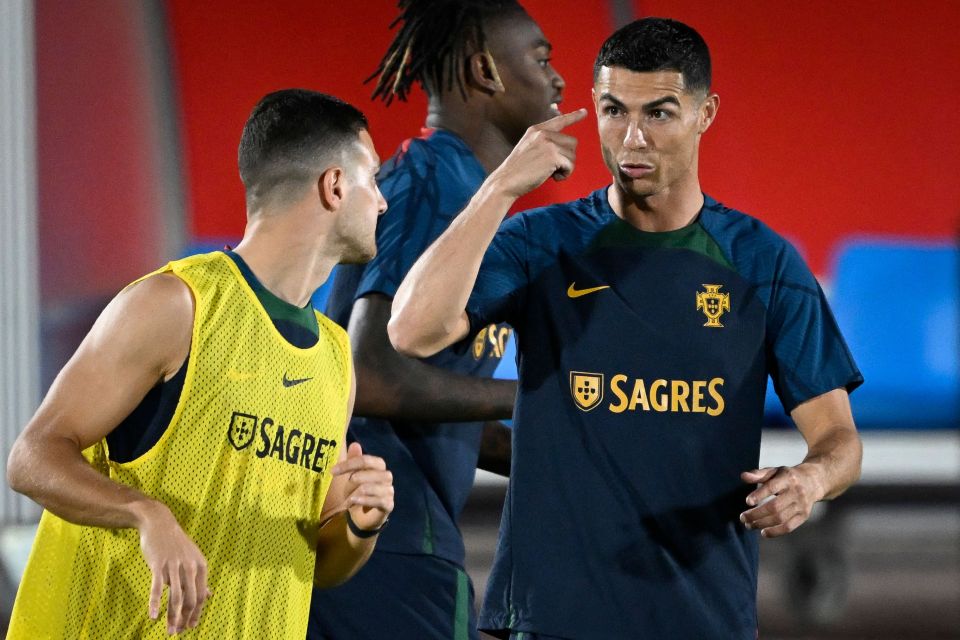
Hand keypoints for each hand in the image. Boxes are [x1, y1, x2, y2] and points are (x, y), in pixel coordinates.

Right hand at [137, 502, 210, 634]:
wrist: (159, 523)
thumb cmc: (176, 544)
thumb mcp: (193, 558)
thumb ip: (200, 579)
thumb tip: (209, 595)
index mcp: (200, 567)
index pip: (200, 597)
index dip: (196, 614)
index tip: (191, 627)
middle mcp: (190, 567)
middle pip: (190, 600)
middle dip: (185, 619)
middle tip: (178, 633)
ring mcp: (174, 566)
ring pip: (175, 597)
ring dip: (172, 617)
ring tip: (169, 631)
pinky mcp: (158, 565)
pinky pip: (157, 588)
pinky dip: (155, 603)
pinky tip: (153, 616)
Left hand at [331, 442, 393, 531]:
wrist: (362, 516)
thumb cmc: (357, 492)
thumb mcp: (351, 475)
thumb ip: (353, 461)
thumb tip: (355, 444)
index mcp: (379, 466)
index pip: (366, 460)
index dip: (349, 464)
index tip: (333, 471)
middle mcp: (387, 477)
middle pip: (372, 472)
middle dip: (356, 477)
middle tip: (346, 484)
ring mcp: (389, 491)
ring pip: (373, 487)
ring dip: (358, 492)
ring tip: (349, 498)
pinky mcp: (388, 505)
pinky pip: (378, 501)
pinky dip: (363, 501)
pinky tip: (353, 502)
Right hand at [490, 108, 587, 198]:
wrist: (506, 181)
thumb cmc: (518, 171)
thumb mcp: (529, 149)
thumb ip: (544, 143)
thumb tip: (565, 147)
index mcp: (536, 130)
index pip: (559, 120)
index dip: (574, 116)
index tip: (585, 112)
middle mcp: (543, 133)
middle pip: (572, 142)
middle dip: (567, 157)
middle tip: (552, 168)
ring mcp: (548, 143)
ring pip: (572, 155)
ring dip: (565, 168)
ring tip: (550, 173)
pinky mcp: (553, 156)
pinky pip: (570, 165)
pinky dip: (565, 174)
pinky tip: (553, 177)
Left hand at [739, 464, 824, 537]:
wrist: (812, 482)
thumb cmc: (787, 477)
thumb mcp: (774, 471)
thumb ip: (758, 474)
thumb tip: (743, 477)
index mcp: (787, 478)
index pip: (772, 487)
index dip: (759, 495)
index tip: (748, 502)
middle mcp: (796, 492)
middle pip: (775, 507)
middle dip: (757, 514)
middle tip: (743, 518)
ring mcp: (801, 505)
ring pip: (780, 518)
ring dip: (762, 524)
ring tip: (749, 525)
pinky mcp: (804, 516)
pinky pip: (789, 527)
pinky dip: (775, 532)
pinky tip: (763, 532)